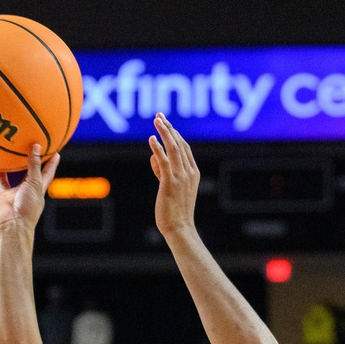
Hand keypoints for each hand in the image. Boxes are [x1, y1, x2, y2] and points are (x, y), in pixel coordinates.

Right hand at [0, 145, 59, 230]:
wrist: (12, 226)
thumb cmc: (27, 207)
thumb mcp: (34, 183)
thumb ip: (34, 165)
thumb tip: (36, 146)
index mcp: (35, 190)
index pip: (45, 174)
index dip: (50, 164)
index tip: (55, 151)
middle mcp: (21, 192)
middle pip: (23, 176)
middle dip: (23, 165)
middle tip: (23, 149)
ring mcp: (6, 196)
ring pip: (2, 181)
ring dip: (0, 171)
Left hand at [148, 113, 199, 238]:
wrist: (180, 227)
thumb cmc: (175, 211)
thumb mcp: (171, 187)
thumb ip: (164, 171)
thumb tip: (155, 158)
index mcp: (193, 172)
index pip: (184, 147)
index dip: (174, 133)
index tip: (165, 122)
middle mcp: (189, 172)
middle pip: (179, 143)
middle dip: (169, 128)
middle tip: (159, 116)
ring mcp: (180, 177)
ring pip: (173, 148)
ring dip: (164, 132)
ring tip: (156, 120)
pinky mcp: (169, 183)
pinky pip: (164, 161)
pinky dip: (158, 149)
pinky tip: (151, 139)